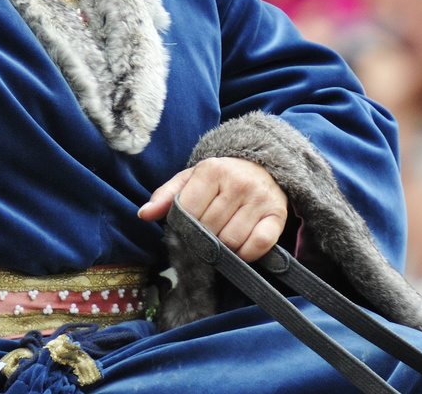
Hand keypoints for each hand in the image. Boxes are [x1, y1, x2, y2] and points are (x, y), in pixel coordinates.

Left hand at [139, 157, 288, 261]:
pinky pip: (257, 245)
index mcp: (212, 170)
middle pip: (210, 229)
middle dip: (203, 238)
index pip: (189, 210)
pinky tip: (240, 247)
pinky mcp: (277, 215)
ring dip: (223, 248)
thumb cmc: (220, 178)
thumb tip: (144, 214)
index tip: (187, 226)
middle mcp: (238, 182)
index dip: (185, 225)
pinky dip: (246, 253)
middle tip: (206, 234)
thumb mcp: (191, 179)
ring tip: (222, 237)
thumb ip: (166, 196)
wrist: (262, 166)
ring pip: (231, 240)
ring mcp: (259, 199)